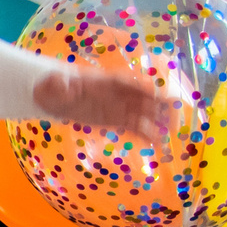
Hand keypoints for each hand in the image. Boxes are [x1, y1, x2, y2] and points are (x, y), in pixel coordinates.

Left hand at [36, 65, 179, 142]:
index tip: (157, 95)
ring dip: (158, 122)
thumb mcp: (51, 85)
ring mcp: (118, 106)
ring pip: (145, 113)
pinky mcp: (115, 120)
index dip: (144, 87)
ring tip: (170, 136)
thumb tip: (65, 87)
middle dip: (161, 105)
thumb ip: (59, 85)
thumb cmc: (52, 85)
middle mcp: (118, 93)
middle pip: (145, 96)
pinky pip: (135, 127)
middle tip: (174, 116)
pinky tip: (157, 146)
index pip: (129, 82)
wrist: (51, 95)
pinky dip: (146, 134)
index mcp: (106, 81)